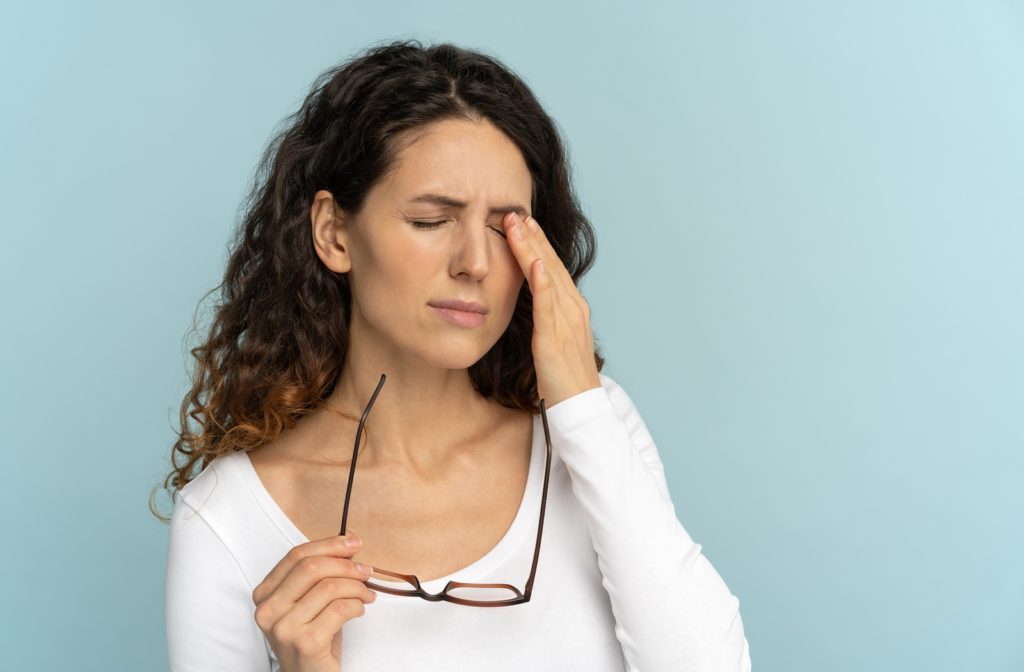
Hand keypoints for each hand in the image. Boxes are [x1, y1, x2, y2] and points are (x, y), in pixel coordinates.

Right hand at [252, 534, 375, 671]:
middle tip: (366, 570)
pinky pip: (340, 609)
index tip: (353, 543)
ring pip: (329, 587)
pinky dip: (357, 605)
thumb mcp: (311, 601)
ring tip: (367, 594)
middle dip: (345, 564)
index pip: (296, 556)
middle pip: (311, 568)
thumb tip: (349, 539)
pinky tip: (359, 610)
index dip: (328, 545)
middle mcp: (268, 610)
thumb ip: (323, 572)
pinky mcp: (305, 642)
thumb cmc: (313, 638)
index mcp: (265, 594)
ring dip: (357, 587)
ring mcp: (284, 627)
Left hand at [503, 211, 601, 407]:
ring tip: (517, 225)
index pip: (552, 268)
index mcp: (572, 309)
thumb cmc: (562, 379)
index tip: (522, 223)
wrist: (580, 408)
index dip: (537, 244)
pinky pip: (549, 305)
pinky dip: (543, 282)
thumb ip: (544, 320)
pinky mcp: (556, 338)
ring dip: (533, 249)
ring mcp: (567, 322)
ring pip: (548, 277)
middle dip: (533, 237)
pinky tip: (535, 264)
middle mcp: (573, 309)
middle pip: (551, 264)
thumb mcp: (552, 342)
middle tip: (515, 211)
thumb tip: (528, 307)